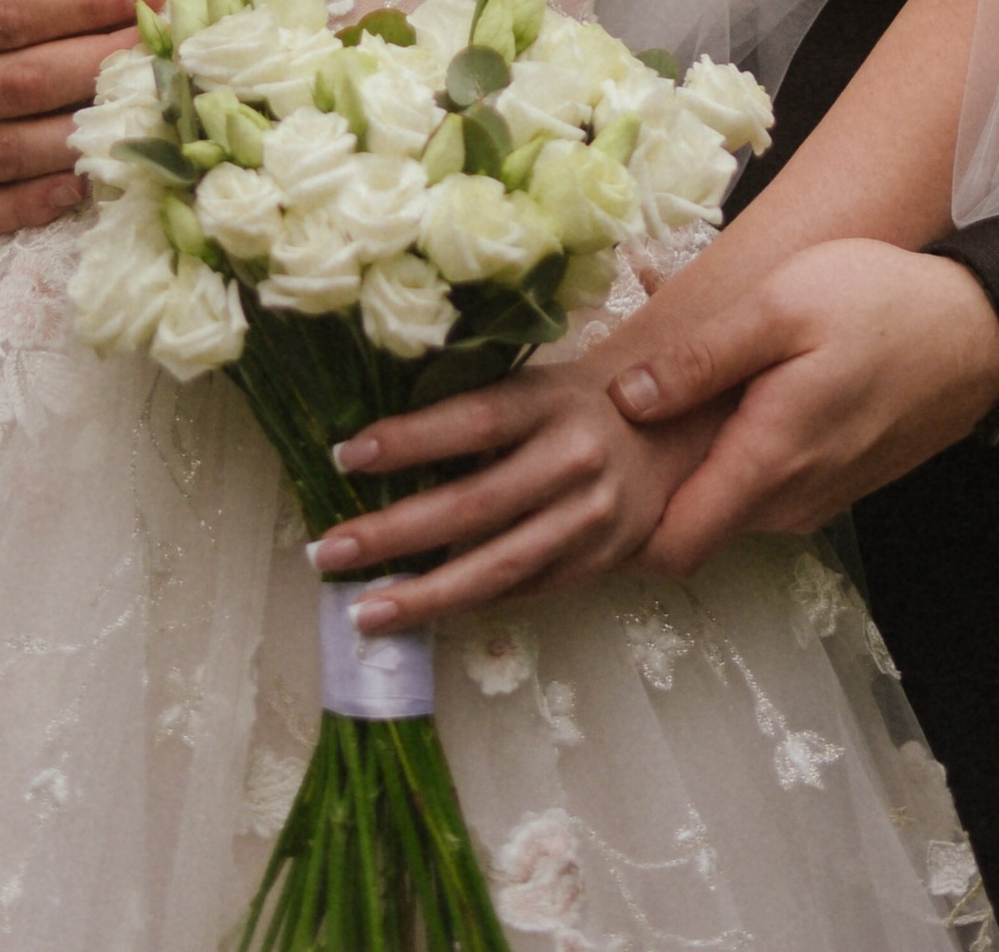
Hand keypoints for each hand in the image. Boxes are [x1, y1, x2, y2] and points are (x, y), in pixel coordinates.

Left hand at [308, 368, 720, 632]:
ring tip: (364, 613)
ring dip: (423, 595)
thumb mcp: (535, 384)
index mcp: (552, 400)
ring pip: (497, 567)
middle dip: (393, 534)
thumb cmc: (577, 402)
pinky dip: (468, 605)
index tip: (344, 455)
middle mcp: (574, 459)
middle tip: (328, 551)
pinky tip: (420, 614)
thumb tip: (379, 446)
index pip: (472, 421)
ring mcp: (590, 519)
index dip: (408, 440)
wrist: (670, 434)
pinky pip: (523, 591)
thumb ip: (477, 411)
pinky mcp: (597, 564)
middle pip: (474, 504)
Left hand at [612, 244, 998, 570]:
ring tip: (656, 404)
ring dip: (691, 471)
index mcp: (766, 463)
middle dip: (644, 493)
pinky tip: (724, 400)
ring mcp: (816, 497)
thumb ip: (701, 359)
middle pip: (692, 528)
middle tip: (602, 430)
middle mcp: (788, 502)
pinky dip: (733, 460)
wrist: (977, 332)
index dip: (614, 531)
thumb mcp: (781, 306)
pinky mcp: (835, 482)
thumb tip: (625, 399)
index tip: (577, 485)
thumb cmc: (878, 305)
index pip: (670, 548)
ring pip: (728, 508)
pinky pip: (765, 490)